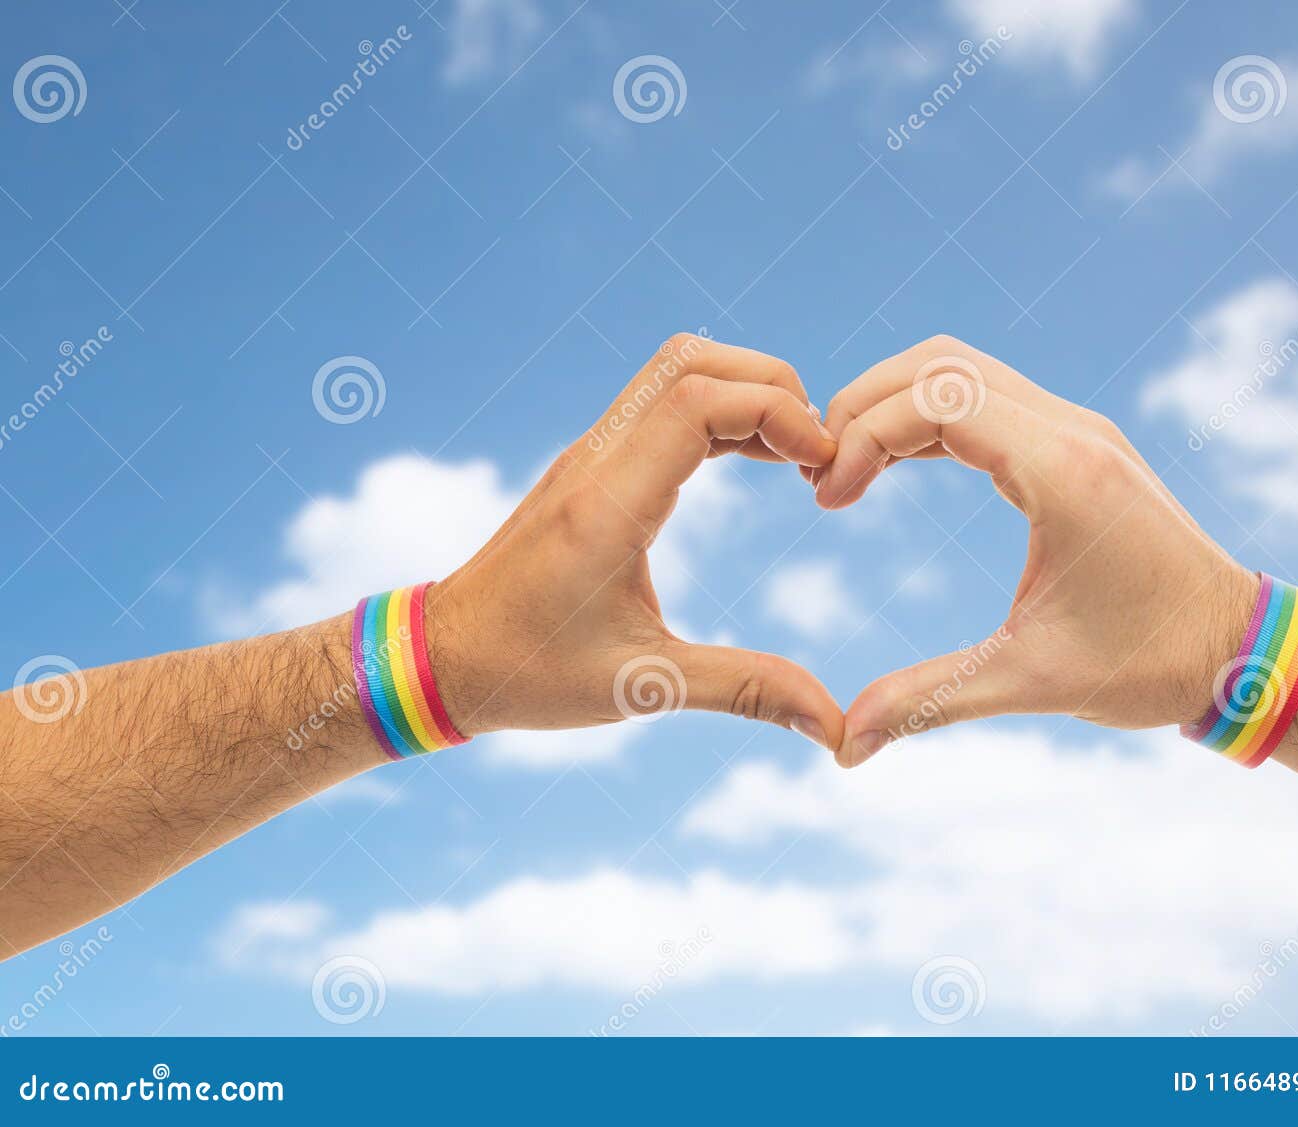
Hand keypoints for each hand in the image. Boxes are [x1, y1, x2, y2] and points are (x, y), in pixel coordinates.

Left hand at [428, 335, 843, 750]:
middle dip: (771, 387)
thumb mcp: (645, 689)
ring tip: (794, 454)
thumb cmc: (531, 674)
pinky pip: (662, 400)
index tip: (821, 469)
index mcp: (609, 506)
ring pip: (676, 368)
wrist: (441, 657)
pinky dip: (718, 410)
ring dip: (745, 391)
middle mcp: (597, 461)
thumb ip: (745, 692)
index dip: (777, 413)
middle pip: (692, 360)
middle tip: (816, 455)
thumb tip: (834, 727)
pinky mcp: (591, 462)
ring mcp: (590, 454)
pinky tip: (756, 459)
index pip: (701, 401)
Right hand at [813, 335, 1256, 765]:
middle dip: (865, 404)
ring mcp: (1080, 429)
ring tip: (848, 467)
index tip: (828, 499)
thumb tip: (845, 748)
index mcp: (1063, 471)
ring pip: (962, 368)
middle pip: (939, 363)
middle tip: (822, 474)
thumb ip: (929, 701)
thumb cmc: (1150, 664)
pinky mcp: (1081, 443)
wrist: (1242, 647)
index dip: (864, 435)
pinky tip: (895, 466)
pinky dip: (930, 415)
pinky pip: (988, 397)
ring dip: (895, 403)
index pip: (936, 400)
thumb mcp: (1032, 681)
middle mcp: (1073, 430)